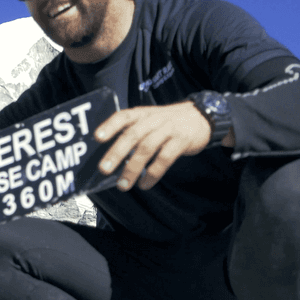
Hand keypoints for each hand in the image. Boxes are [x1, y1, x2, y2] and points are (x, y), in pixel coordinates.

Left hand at [94, 102, 214, 190]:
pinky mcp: (181, 141)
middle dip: (116, 153)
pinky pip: (165, 159)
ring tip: (123, 185)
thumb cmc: (169, 122)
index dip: (110, 126)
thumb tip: (111, 158)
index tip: (97, 138)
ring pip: (147, 148)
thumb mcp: (151, 119)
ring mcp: (168, 129)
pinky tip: (145, 184)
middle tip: (104, 169)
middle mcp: (154, 119)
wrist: (202, 116)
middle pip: (132, 135)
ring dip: (132, 168)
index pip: (123, 116)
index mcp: (142, 114)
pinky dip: (153, 174)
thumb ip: (134, 132)